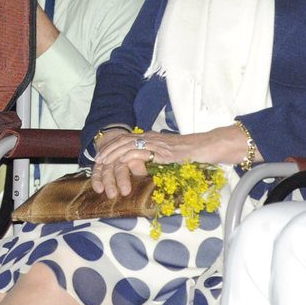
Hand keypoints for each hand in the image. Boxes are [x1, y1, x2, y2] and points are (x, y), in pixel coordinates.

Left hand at [93, 127, 238, 171]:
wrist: (208, 146)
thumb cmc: (193, 153)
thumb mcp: (171, 155)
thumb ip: (159, 158)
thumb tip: (150, 167)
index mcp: (152, 138)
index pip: (127, 138)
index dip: (114, 145)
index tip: (104, 154)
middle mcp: (151, 138)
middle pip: (123, 140)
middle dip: (109, 149)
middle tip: (98, 159)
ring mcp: (156, 143)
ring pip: (127, 144)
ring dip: (113, 154)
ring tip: (103, 162)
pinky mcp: (160, 151)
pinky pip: (140, 152)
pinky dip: (127, 158)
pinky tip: (119, 164)